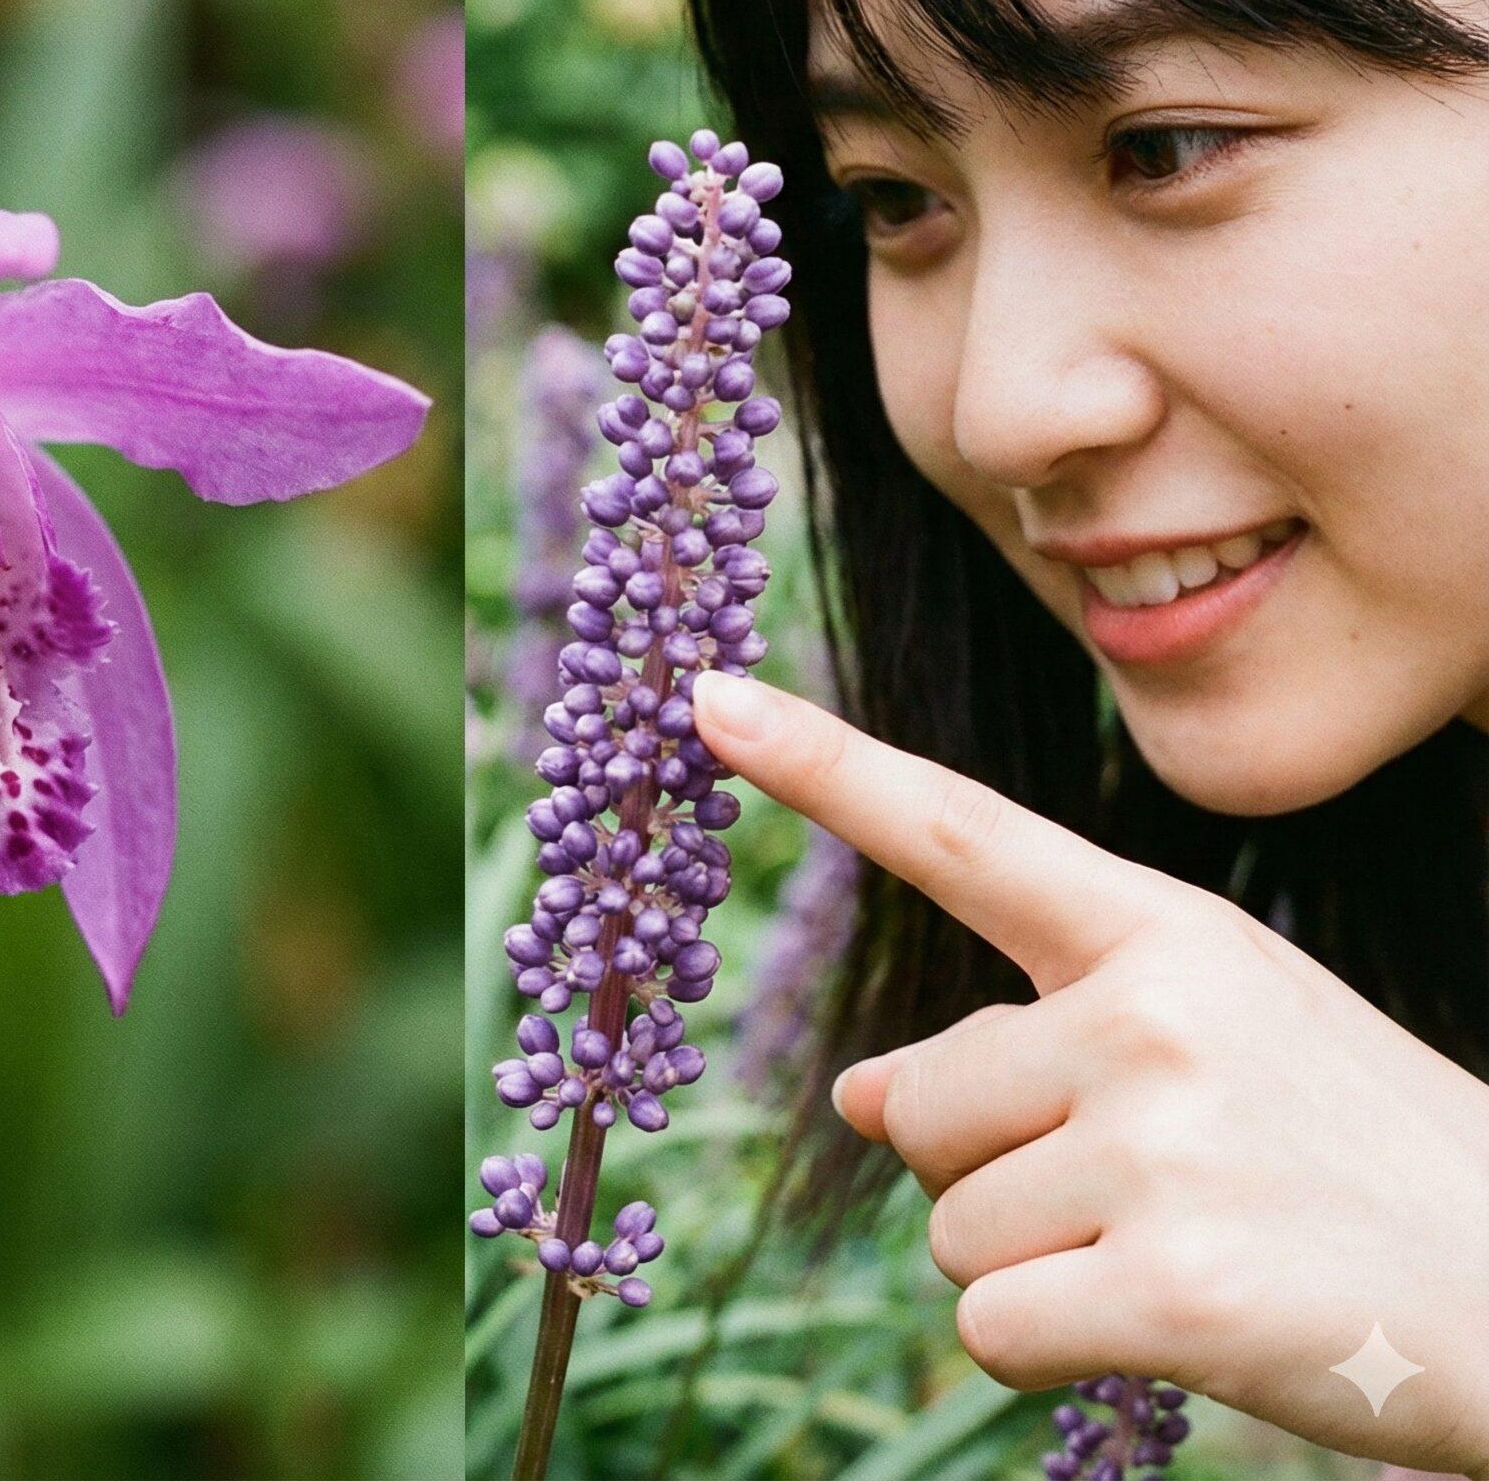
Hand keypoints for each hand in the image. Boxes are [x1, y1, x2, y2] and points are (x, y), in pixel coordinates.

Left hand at [692, 670, 1488, 1478]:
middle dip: (993, 1168)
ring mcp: (1166, 1147)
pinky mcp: (1177, 1289)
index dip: (821, 764)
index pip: (960, 829)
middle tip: (1150, 1186)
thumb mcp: (1194, 1049)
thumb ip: (1023, 1046)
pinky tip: (1176, 1324)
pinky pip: (990, 1324)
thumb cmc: (1337, 1150)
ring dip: (1036, 1263)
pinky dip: (1055, 1346)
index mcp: (1159, 932)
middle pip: (921, 1105)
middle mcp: (1153, 1014)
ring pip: (952, 1226)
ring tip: (1180, 1244)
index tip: (709, 699)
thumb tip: (856, 1097)